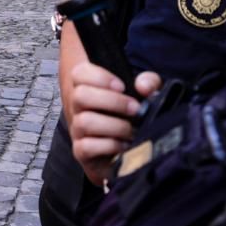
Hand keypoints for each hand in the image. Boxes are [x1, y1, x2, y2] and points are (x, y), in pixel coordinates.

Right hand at [68, 66, 162, 182]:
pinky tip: (124, 146)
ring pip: (84, 121)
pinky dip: (110, 145)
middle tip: (134, 109)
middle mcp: (77, 108)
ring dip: (115, 126)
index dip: (100, 77)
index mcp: (88, 88)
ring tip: (132, 130)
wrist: (126, 150)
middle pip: (80, 95)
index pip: (79, 73)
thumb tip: (144, 87)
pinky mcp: (81, 151)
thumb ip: (149, 83)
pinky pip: (87, 147)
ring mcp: (77, 130)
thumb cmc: (131, 117)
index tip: (122, 86)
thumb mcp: (145, 95)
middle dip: (113, 102)